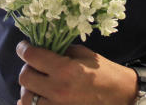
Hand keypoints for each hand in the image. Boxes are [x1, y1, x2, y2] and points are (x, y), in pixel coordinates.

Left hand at [15, 41, 137, 104]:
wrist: (121, 97)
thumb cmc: (104, 73)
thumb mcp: (83, 54)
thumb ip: (60, 51)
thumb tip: (42, 47)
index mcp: (65, 69)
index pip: (32, 56)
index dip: (24, 49)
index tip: (24, 47)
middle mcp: (58, 89)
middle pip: (25, 77)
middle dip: (27, 68)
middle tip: (34, 64)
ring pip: (26, 98)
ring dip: (29, 88)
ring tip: (37, 82)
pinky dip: (32, 103)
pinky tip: (37, 97)